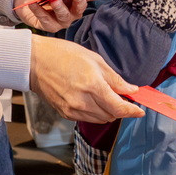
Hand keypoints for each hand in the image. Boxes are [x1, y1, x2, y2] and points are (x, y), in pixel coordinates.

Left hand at [13, 0, 87, 31]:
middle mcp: (72, 9)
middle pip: (80, 9)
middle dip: (79, 1)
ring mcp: (61, 19)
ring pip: (65, 18)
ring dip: (60, 8)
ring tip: (54, 0)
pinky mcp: (48, 26)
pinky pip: (47, 21)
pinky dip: (40, 12)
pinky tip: (34, 3)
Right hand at [28, 35, 143, 122]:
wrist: (35, 62)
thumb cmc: (64, 55)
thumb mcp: (95, 60)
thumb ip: (114, 79)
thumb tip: (131, 90)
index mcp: (93, 85)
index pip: (119, 107)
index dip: (132, 111)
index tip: (140, 111)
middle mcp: (83, 101)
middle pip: (112, 115)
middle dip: (121, 108)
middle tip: (122, 96)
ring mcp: (72, 109)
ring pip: (101, 119)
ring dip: (108, 111)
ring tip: (106, 95)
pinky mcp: (65, 113)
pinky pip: (87, 118)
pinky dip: (95, 112)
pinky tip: (92, 99)